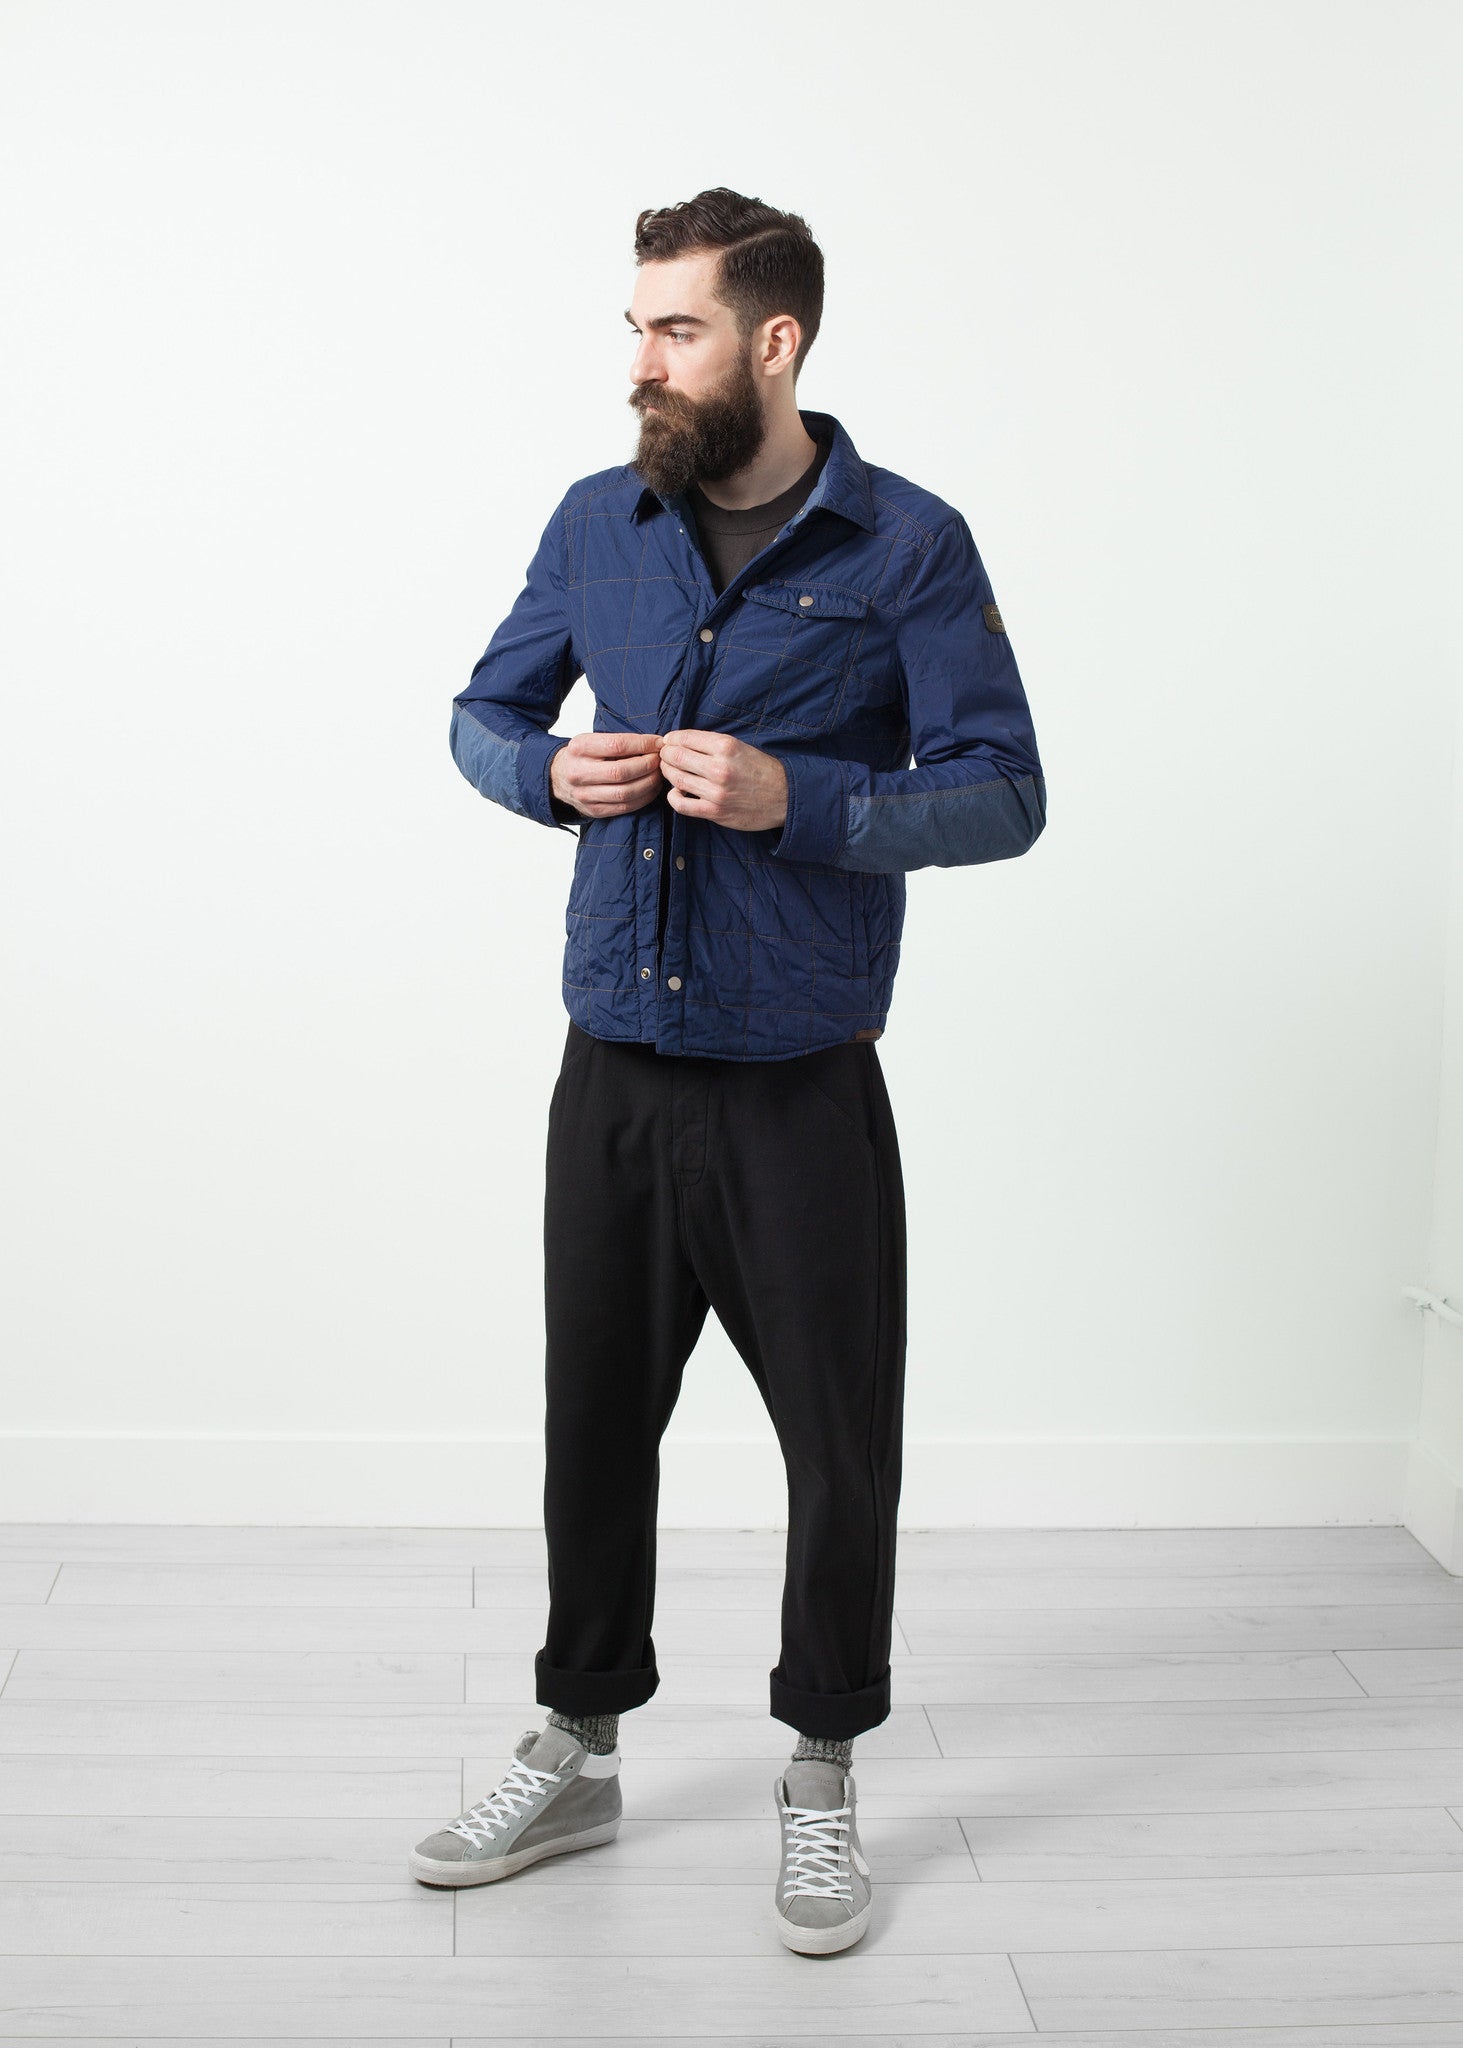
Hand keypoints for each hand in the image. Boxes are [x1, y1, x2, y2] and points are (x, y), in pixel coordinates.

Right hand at [550, 732, 665, 817]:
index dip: (643, 744)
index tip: (658, 743)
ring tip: (657, 774)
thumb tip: (654, 744)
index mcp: (579, 748)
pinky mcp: (593, 810)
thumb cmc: (582, 756)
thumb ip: (618, 742)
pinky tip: (651, 789)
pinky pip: (624, 808)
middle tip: (659, 760)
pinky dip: (643, 798)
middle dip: (647, 766)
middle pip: (621, 772)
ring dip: (648, 784)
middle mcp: (579, 772)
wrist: (556, 777)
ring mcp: (584, 795)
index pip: (617, 745)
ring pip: (624, 793)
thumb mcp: (592, 741)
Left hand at [657, 729, 788, 831]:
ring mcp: (716, 792)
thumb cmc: (761, 769)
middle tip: (665, 756)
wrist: (784, 796)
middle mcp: (719, 768)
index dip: (671, 739)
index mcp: (725, 746)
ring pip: (676, 779)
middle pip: (676, 757)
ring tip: (670, 771)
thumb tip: (681, 741)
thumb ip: (712, 744)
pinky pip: (681, 805)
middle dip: (665, 754)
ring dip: (667, 773)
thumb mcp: (740, 746)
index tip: (668, 741)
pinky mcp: (715, 811)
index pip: (684, 738)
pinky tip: (677, 792)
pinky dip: (673, 797)